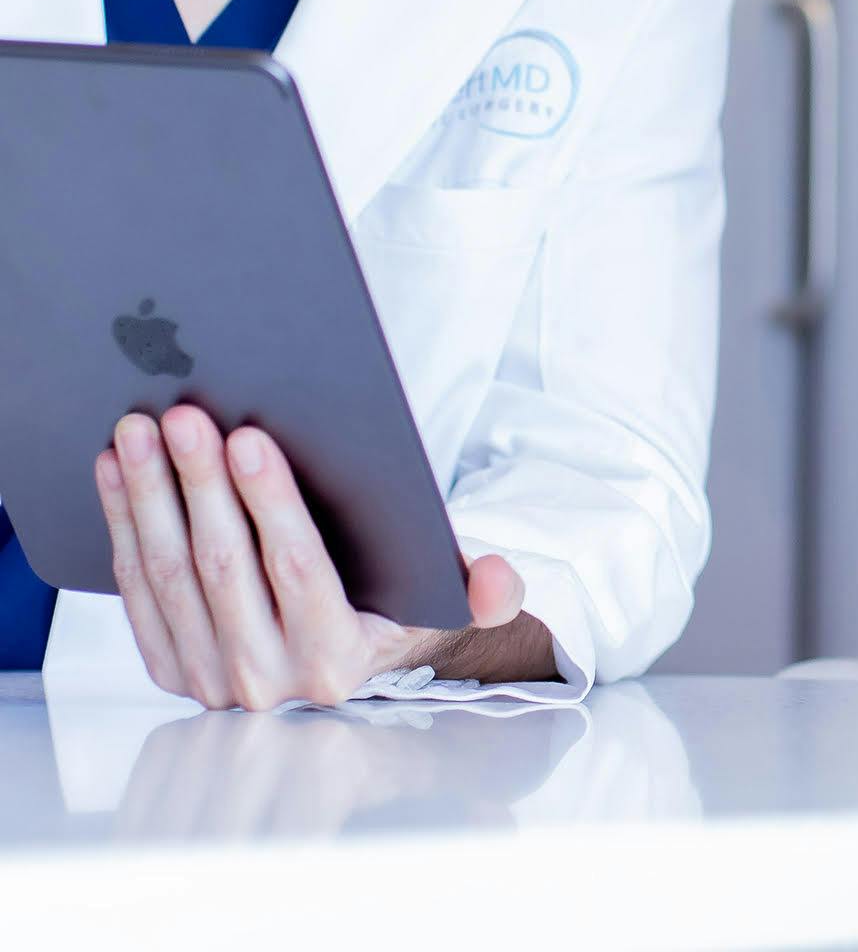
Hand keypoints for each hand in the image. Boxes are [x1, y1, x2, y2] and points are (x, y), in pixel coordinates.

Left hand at [95, 407, 526, 709]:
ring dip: (147, 496)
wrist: (350, 670)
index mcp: (336, 662)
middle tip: (183, 415)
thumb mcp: (448, 601)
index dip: (270, 502)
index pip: (297, 569)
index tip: (249, 437)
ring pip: (168, 575)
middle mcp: (267, 684)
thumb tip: (501, 580)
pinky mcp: (171, 670)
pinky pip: (136, 591)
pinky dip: (121, 526)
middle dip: (197, 483)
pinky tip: (114, 472)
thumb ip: (488, 593)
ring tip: (139, 429)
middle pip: (221, 567)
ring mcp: (209, 682)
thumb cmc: (399, 610)